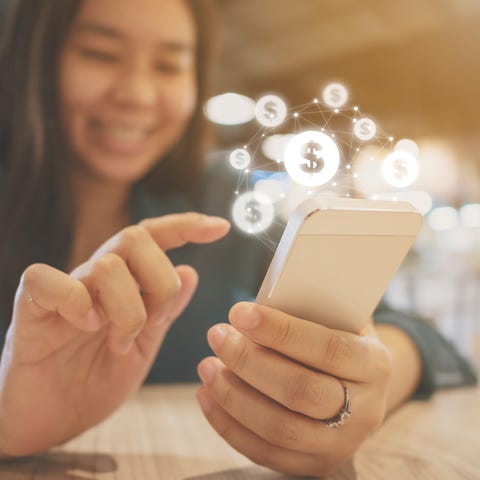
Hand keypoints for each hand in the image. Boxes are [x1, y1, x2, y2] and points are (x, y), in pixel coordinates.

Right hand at [0, 213, 229, 456]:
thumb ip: (164, 311)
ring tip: (121, 343)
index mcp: (124, 283)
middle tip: (156, 321)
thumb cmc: (95, 381)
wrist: (50, 422)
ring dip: (127, 309)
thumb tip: (191, 271)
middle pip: (135, 237)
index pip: (154, 237)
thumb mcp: (144, 346)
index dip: (186, 226)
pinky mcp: (31, 308)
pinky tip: (87, 327)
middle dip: (161, 280)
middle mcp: (95, 277)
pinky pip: (47, 280)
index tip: (221, 227)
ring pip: (106, 264)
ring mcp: (64, 289)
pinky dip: (76, 302)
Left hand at [197, 302, 391, 476]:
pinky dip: (229, 425)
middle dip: (249, 362)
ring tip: (207, 366)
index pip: (327, 348)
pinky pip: (265, 452)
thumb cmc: (337, 338)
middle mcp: (365, 410)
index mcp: (374, 363)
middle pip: (300, 392)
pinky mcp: (314, 464)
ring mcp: (341, 444)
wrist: (358, 385)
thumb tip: (252, 309)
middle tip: (217, 335)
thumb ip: (305, 309)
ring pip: (279, 428)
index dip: (280, 331)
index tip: (239, 313)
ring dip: (233, 396)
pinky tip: (207, 396)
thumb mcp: (335, 316)